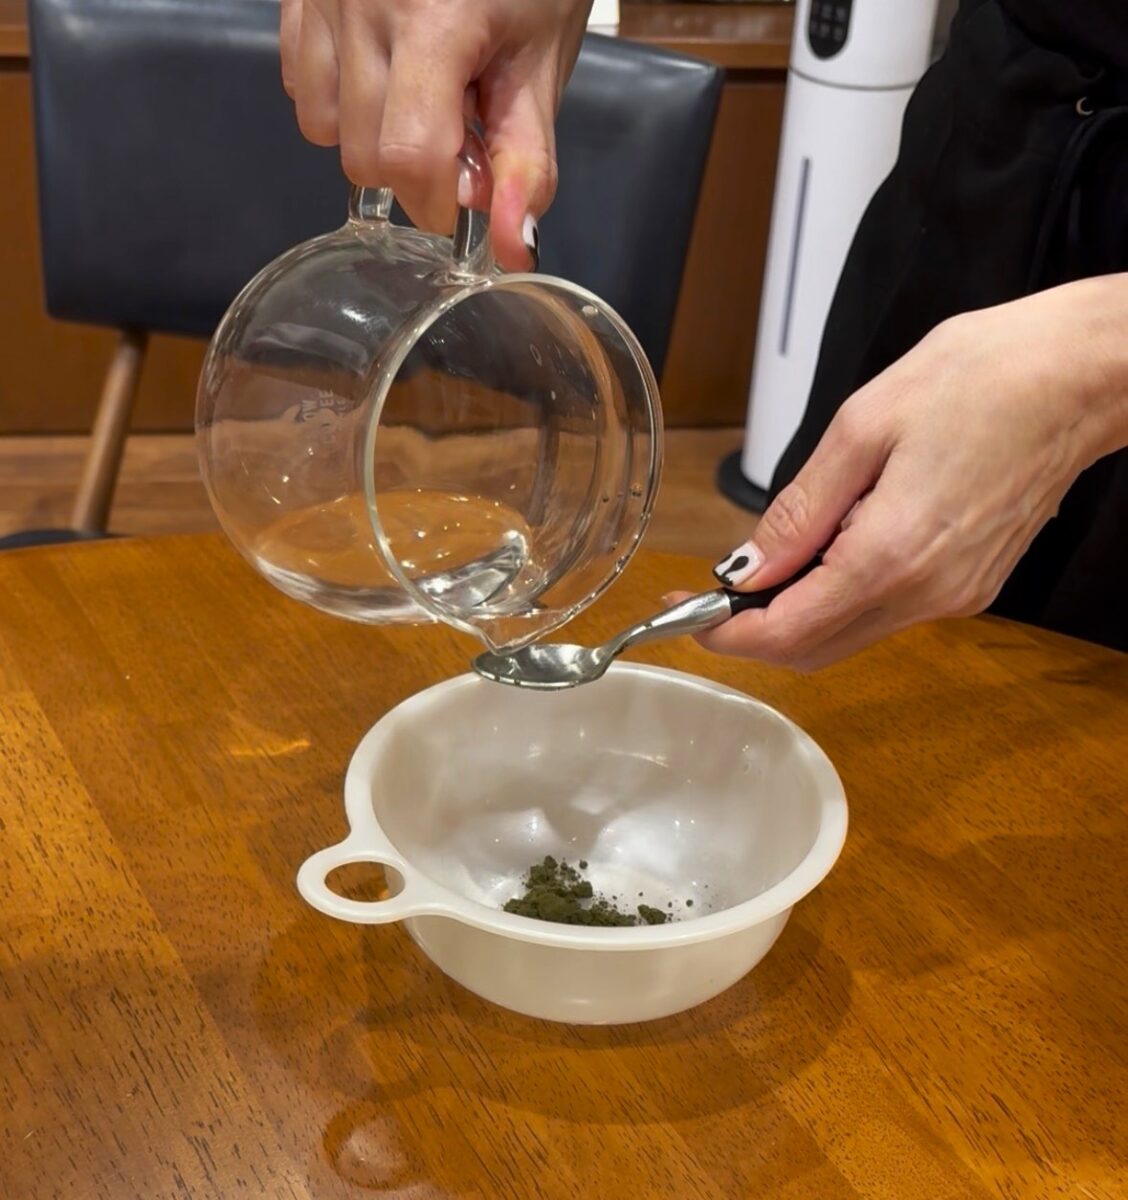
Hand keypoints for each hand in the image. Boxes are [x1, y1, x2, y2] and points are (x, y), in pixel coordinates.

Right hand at [279, 0, 591, 269]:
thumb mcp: (542, 63)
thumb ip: (526, 161)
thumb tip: (514, 250)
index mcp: (434, 21)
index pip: (408, 156)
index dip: (440, 200)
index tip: (468, 192)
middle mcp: (363, 5)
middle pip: (363, 155)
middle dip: (413, 173)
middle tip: (457, 132)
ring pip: (322, 127)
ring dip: (371, 138)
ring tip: (420, 94)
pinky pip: (298, 80)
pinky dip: (337, 98)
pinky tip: (382, 71)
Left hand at [686, 277, 1127, 669]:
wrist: (1083, 375)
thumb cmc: (982, 379)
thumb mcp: (863, 428)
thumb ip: (799, 512)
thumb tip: (747, 569)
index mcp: (891, 555)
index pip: (785, 632)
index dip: (723, 633)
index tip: (681, 613)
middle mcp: (926, 593)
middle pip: (813, 648)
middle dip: (751, 633)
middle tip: (707, 596)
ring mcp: (955, 596)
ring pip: (847, 636)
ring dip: (794, 616)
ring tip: (763, 565)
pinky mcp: (970, 586)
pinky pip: (886, 613)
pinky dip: (839, 599)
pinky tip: (824, 553)